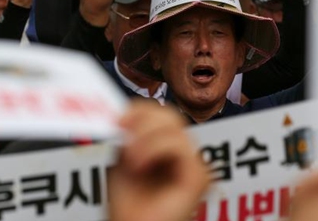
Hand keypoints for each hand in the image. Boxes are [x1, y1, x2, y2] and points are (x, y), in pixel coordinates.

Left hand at [109, 102, 209, 220]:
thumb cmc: (128, 208)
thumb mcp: (122, 162)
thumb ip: (128, 137)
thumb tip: (124, 114)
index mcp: (165, 149)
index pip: (160, 114)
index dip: (140, 110)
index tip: (118, 120)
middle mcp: (182, 155)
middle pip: (171, 115)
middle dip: (142, 120)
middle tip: (122, 132)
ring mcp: (192, 165)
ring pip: (174, 128)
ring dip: (145, 138)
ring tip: (130, 160)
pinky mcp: (199, 176)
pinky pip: (179, 146)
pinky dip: (155, 149)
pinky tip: (139, 166)